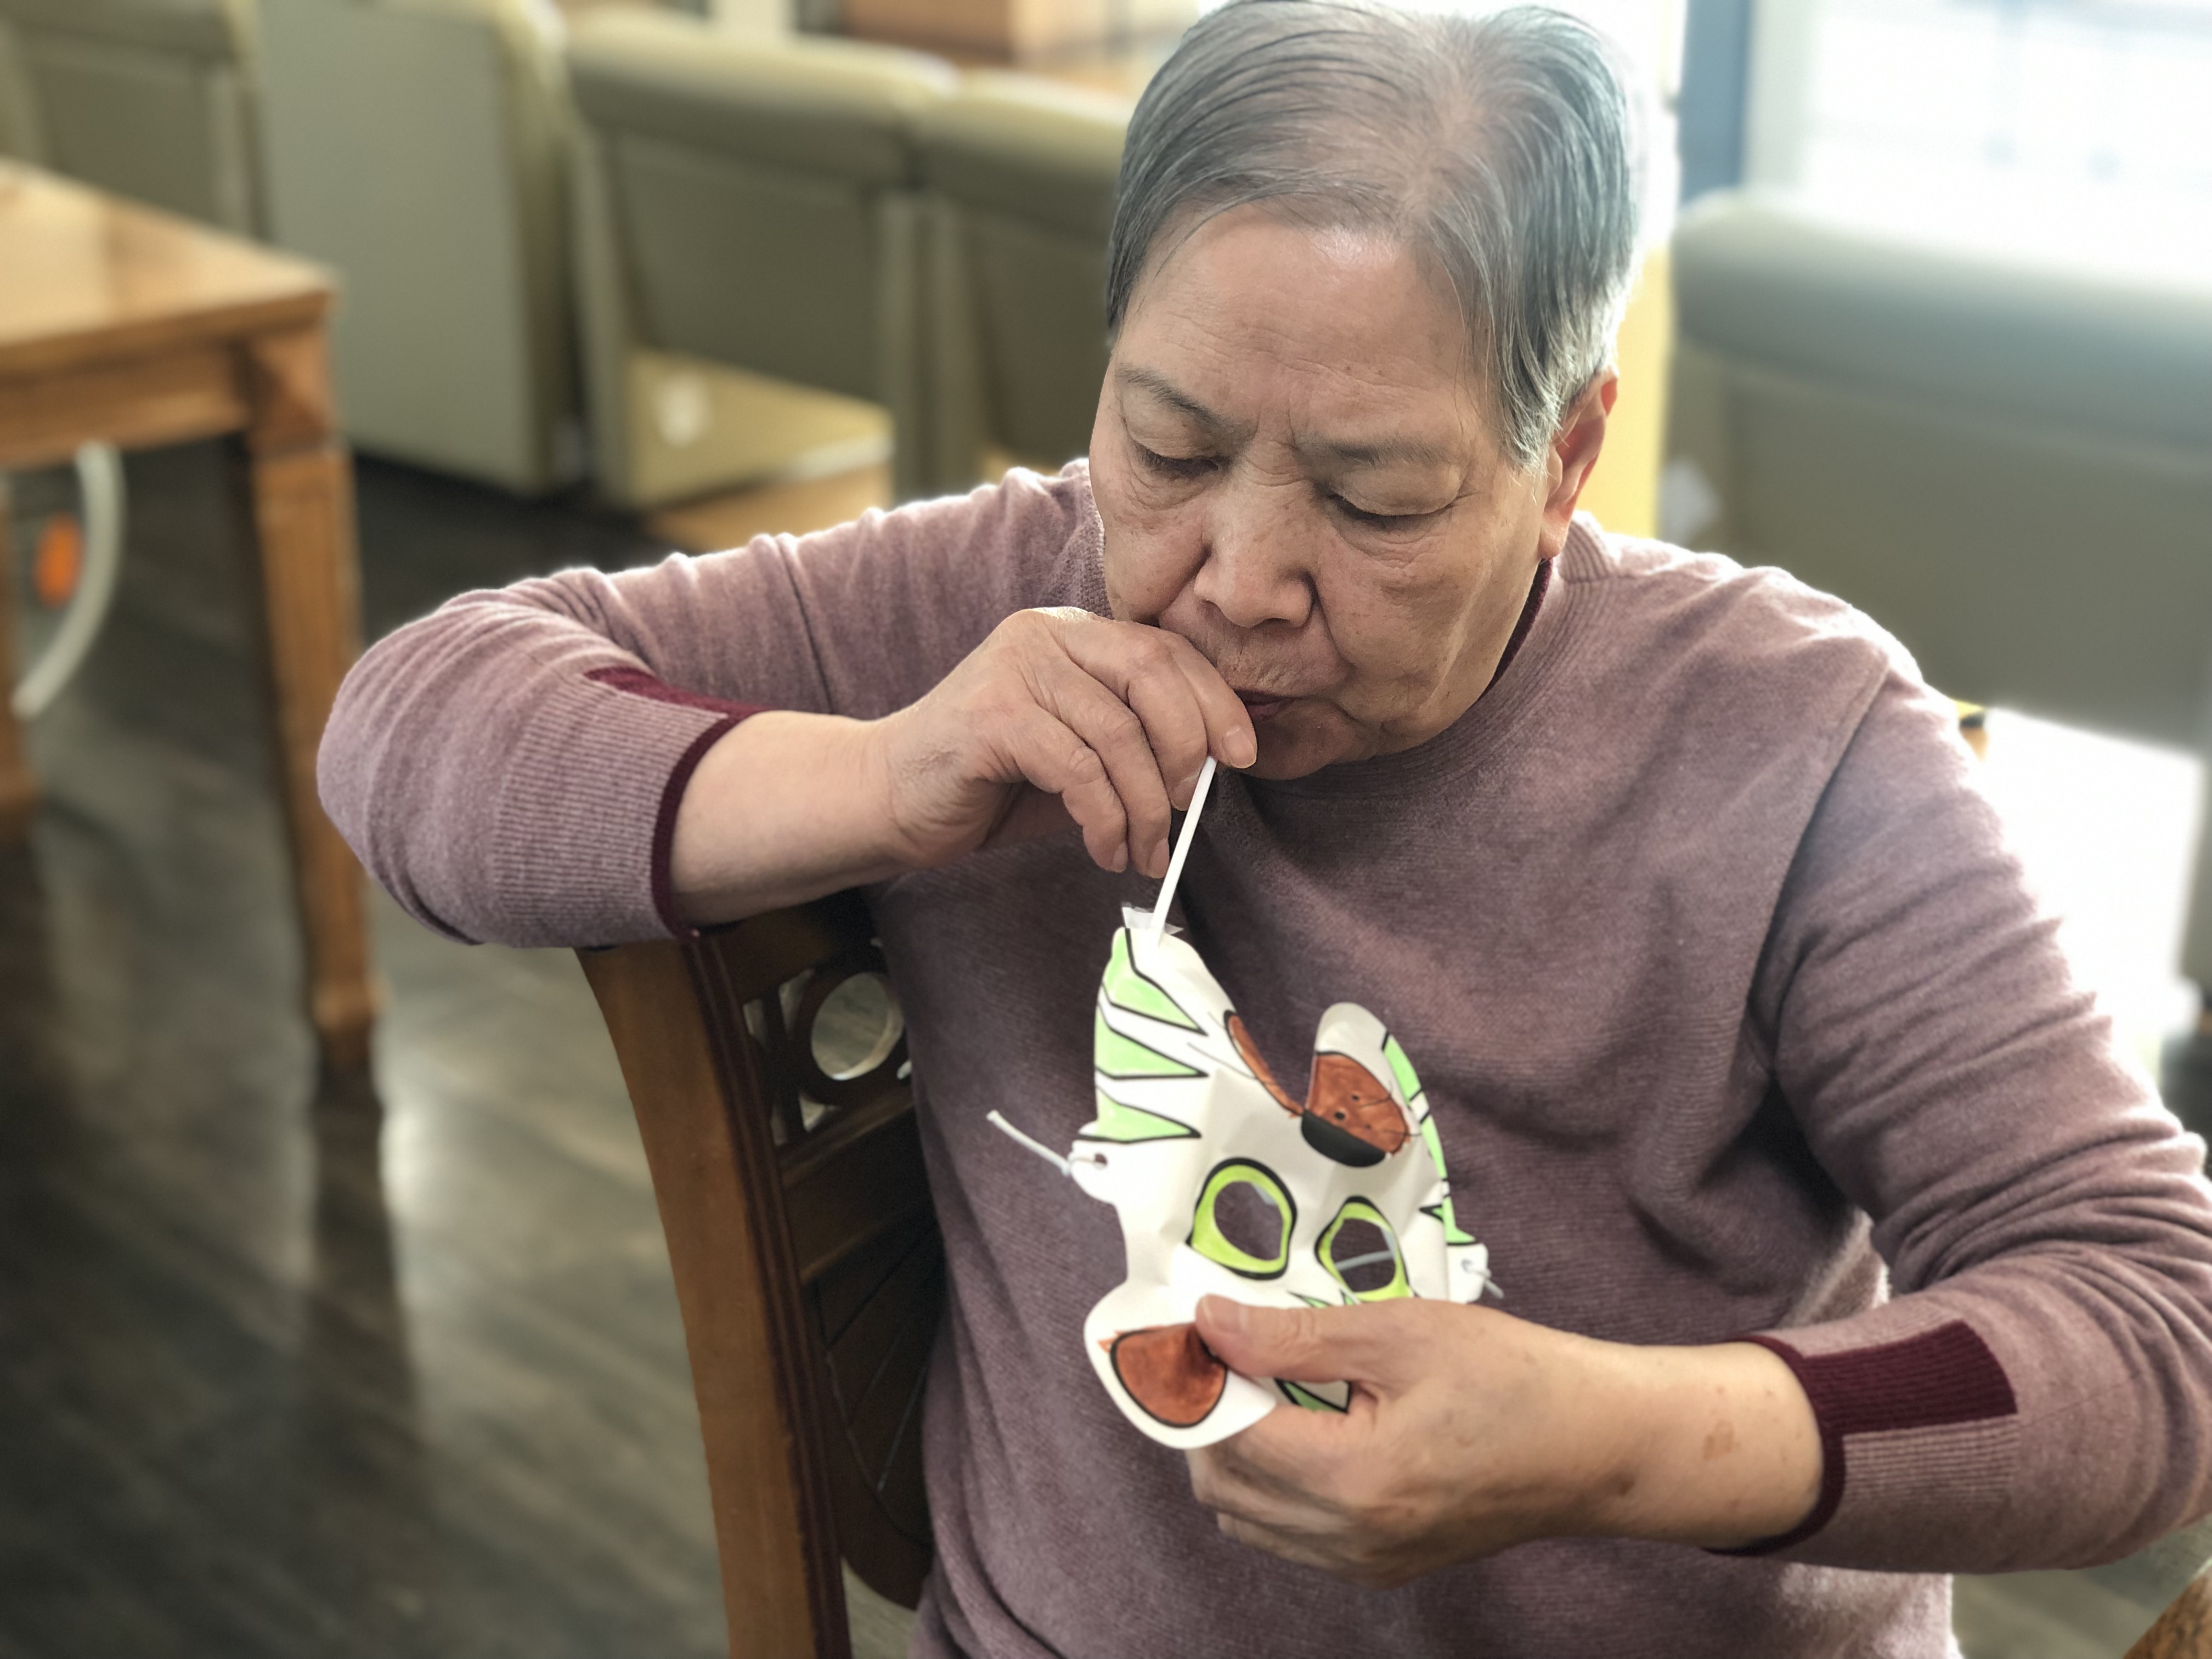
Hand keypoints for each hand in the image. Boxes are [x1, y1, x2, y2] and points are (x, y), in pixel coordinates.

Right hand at [868, 608, 1255, 877]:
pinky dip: (1105, 818)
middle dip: (1187, 750)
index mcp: (1072, 633)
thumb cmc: (989, 782)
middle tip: (1187, 808)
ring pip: (1119, 735)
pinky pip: (1078, 769)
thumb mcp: (1077, 755)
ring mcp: (1015, 669)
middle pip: (1152, 677)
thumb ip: (1134, 746)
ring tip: (1143, 851)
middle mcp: (1045, 635)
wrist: (888, 798)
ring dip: (1145, 808)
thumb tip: (1212, 771)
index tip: (1242, 756)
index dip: (1215, 702)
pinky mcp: (991, 715)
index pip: (1166, 651)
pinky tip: (1105, 848)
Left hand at [1184, 1295, 1821, 1588]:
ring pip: (1248, 1519)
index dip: (1196, 1380)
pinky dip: (1273, 1486)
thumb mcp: (1401, 1331)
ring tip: (1265, 1385)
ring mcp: (1366, 1563)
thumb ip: (1295, 1336)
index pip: (1226, 1437)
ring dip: (1235, 1455)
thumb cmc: (1513, 1377)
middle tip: (1228, 1351)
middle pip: (1222, 1488)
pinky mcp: (1383, 1567)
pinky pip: (1290, 1537)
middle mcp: (1350, 1540)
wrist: (1598, 1445)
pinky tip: (1304, 1428)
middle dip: (1207, 1419)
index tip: (1189, 1328)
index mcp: (1352, 1481)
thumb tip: (1208, 1323)